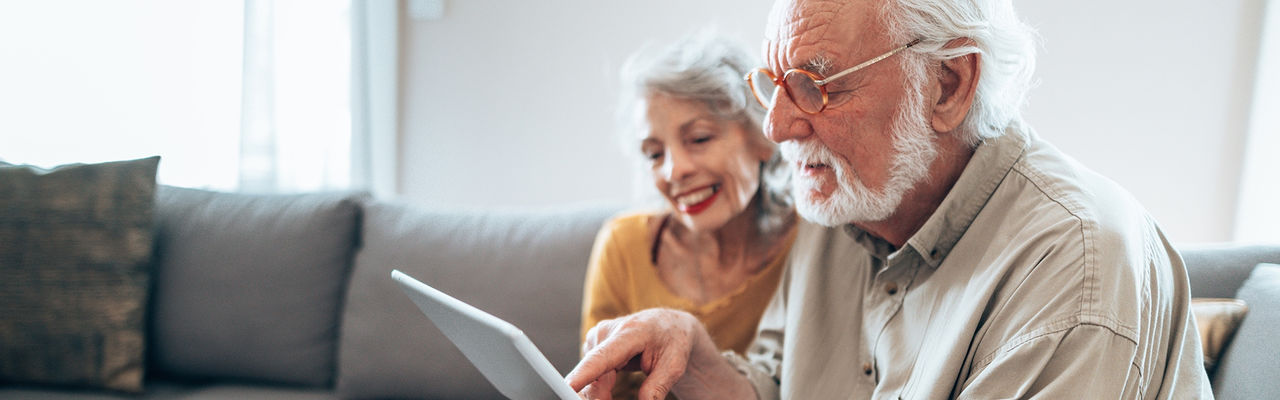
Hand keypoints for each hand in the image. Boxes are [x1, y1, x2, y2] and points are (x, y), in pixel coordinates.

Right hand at [567, 308, 705, 399]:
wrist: (670, 326)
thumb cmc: (673, 342)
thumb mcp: (673, 367)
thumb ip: (656, 389)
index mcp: (630, 333)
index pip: (602, 357)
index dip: (583, 374)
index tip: (568, 387)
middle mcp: (607, 331)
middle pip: (593, 374)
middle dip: (599, 397)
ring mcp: (598, 337)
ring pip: (590, 376)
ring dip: (601, 393)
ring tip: (613, 397)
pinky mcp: (594, 345)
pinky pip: (591, 374)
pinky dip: (600, 387)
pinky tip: (611, 390)